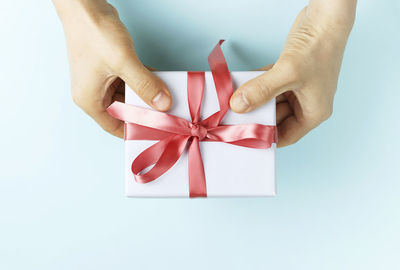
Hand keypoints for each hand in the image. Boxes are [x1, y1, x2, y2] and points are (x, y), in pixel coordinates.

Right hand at [53, 0, 171, 137]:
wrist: (85, 5)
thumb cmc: (93, 33)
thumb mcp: (123, 62)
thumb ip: (145, 85)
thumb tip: (163, 104)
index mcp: (90, 100)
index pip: (115, 126)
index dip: (136, 130)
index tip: (157, 131)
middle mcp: (95, 93)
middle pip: (124, 112)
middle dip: (145, 111)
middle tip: (168, 114)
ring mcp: (102, 81)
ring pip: (129, 96)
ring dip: (147, 96)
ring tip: (168, 98)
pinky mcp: (110, 69)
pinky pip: (130, 82)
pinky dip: (144, 82)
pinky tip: (160, 82)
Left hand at [230, 0, 355, 146]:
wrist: (325, 18)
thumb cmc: (319, 48)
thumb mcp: (287, 74)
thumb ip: (261, 91)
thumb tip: (238, 106)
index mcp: (314, 112)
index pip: (286, 135)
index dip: (266, 138)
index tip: (244, 137)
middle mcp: (306, 103)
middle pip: (276, 118)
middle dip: (256, 116)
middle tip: (234, 117)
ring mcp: (298, 89)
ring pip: (270, 101)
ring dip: (254, 99)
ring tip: (234, 100)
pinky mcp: (289, 75)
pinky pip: (269, 86)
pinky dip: (257, 85)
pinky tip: (243, 84)